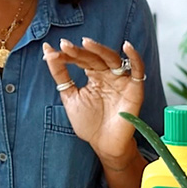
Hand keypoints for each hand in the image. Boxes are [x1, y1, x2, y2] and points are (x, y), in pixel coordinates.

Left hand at [42, 37, 144, 164]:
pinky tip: (127, 47)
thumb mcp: (70, 96)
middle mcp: (108, 74)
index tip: (52, 51)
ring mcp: (121, 80)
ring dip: (100, 50)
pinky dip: (134, 57)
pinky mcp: (134, 89)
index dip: (68, 55)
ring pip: (113, 59)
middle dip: (80, 51)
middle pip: (94, 57)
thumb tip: (48, 52)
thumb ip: (61, 75)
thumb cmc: (89, 123)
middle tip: (66, 46)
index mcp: (94, 75)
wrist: (103, 144)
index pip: (81, 59)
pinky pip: (138, 70)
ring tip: (86, 43)